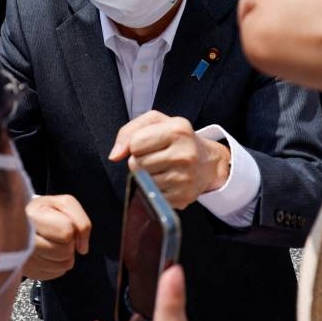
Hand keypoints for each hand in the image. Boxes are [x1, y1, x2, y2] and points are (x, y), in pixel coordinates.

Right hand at [22, 194, 90, 280]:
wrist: (23, 220)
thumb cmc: (45, 211)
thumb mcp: (65, 204)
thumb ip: (81, 222)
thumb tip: (82, 248)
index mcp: (33, 216)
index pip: (66, 232)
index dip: (70, 228)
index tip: (63, 223)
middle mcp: (23, 240)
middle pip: (65, 252)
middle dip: (68, 243)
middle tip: (56, 235)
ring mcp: (24, 259)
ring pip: (63, 265)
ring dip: (64, 255)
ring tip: (53, 243)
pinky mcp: (29, 272)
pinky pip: (57, 273)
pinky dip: (58, 264)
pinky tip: (48, 253)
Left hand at [109, 111, 229, 209]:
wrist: (207, 162)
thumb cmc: (177, 140)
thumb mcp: (156, 123)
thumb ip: (129, 132)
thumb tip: (114, 156)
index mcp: (177, 130)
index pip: (135, 143)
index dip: (136, 145)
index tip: (150, 145)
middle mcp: (184, 154)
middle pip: (137, 164)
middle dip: (141, 162)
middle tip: (157, 158)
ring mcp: (184, 178)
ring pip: (143, 182)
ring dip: (146, 177)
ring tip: (162, 169)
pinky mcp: (182, 197)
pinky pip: (151, 197)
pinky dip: (154, 191)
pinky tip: (167, 182)